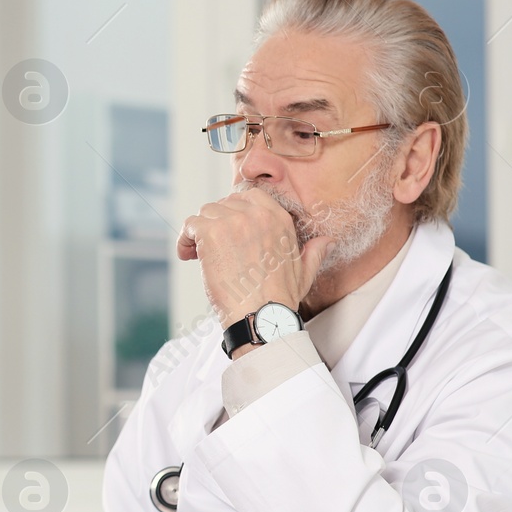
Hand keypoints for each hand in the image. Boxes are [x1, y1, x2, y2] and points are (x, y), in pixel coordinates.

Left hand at [176, 188, 331, 328]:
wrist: (261, 315)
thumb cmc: (279, 299)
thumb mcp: (304, 272)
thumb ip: (313, 252)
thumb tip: (327, 242)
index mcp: (278, 218)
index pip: (249, 196)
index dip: (233, 211)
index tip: (227, 230)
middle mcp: (256, 214)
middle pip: (223, 204)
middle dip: (215, 223)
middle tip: (211, 248)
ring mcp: (232, 222)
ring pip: (204, 214)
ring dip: (198, 232)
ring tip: (198, 255)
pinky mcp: (211, 233)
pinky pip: (189, 225)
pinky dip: (184, 240)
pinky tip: (187, 256)